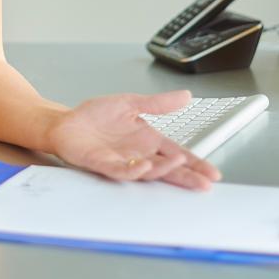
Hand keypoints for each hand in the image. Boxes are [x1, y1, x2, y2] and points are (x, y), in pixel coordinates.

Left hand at [48, 91, 221, 190]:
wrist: (66, 122)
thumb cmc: (95, 116)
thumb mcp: (131, 103)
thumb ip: (158, 103)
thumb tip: (185, 96)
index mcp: (147, 140)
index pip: (176, 153)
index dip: (195, 163)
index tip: (212, 173)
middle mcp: (138, 154)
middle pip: (167, 168)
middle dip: (187, 176)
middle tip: (204, 183)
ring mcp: (122, 161)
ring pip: (148, 171)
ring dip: (163, 170)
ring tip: (179, 164)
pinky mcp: (103, 164)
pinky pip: (122, 171)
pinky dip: (134, 171)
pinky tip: (146, 167)